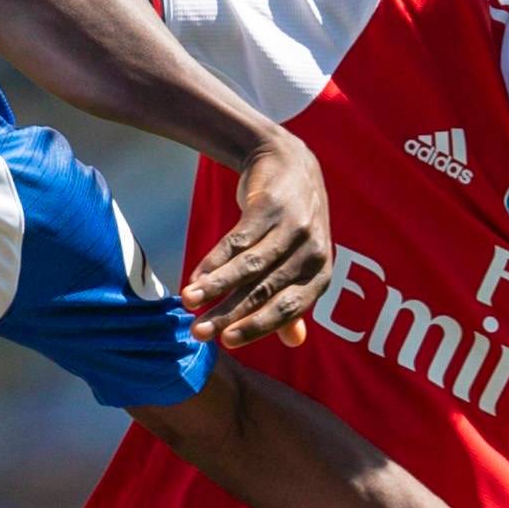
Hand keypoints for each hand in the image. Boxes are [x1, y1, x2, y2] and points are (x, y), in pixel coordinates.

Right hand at [183, 126, 335, 349]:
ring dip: (215, 287)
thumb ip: (294, 302)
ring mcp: (291, 227)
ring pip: (248, 266)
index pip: (288, 308)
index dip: (256, 327)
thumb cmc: (294, 225)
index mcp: (320, 274)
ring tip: (187, 302)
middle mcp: (311, 252)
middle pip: (264, 290)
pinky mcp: (269, 207)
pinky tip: (195, 275)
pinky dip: (214, 260)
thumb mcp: (301, 262)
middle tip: (198, 332)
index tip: (225, 343)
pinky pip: (237, 240)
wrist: (289, 164)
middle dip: (228, 314)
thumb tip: (295, 343)